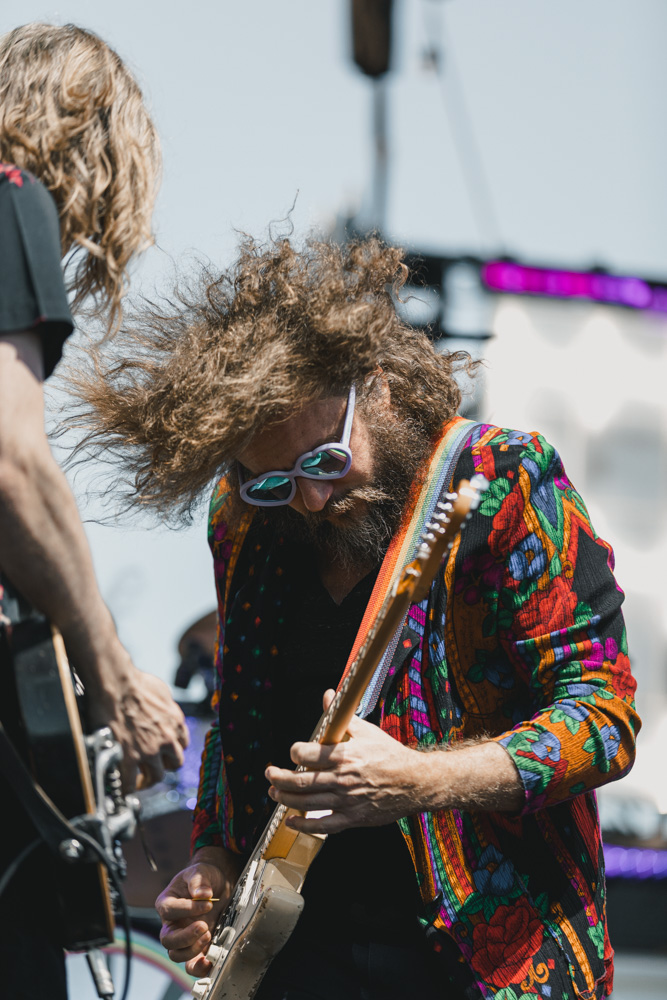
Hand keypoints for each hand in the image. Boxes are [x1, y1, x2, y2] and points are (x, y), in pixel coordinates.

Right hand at [90, 664, 188, 789]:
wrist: (116, 686)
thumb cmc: (136, 683)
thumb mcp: (162, 692)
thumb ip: (167, 707)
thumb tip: (162, 710)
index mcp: (177, 722)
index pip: (183, 745)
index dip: (172, 750)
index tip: (164, 752)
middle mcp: (168, 739)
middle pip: (175, 764)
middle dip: (164, 766)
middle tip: (153, 768)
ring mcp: (149, 751)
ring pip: (156, 777)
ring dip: (148, 780)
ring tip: (140, 781)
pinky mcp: (130, 758)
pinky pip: (131, 783)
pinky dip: (129, 788)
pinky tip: (124, 787)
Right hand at [156, 854, 236, 976]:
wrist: (216, 885)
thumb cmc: (203, 878)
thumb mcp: (200, 871)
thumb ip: (199, 880)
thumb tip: (202, 894)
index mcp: (166, 902)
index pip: (169, 910)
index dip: (186, 909)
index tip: (207, 903)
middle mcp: (171, 923)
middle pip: (167, 939)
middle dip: (185, 936)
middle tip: (204, 926)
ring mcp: (182, 937)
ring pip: (176, 954)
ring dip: (192, 950)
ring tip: (208, 934)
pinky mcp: (195, 947)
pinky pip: (190, 964)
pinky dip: (198, 968)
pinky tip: (209, 961)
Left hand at [265, 690, 423, 833]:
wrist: (415, 782)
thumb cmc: (391, 755)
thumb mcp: (367, 731)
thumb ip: (342, 717)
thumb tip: (328, 695)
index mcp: (344, 756)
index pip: (306, 755)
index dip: (294, 752)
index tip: (292, 752)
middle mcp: (342, 779)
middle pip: (300, 782)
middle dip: (278, 778)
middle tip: (269, 774)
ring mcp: (346, 801)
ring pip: (306, 803)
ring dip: (285, 799)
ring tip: (274, 794)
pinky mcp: (352, 818)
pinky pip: (323, 825)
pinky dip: (304, 825)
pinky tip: (292, 821)